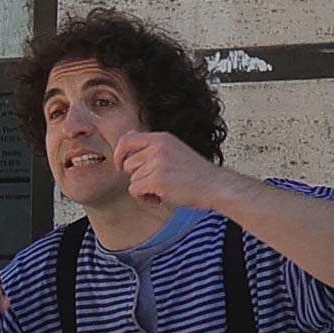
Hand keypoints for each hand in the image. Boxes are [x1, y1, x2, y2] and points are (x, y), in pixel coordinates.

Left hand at [109, 132, 243, 216]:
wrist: (215, 185)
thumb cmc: (195, 172)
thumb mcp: (174, 149)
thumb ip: (152, 145)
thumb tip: (128, 134)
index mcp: (162, 138)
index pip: (127, 139)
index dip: (119, 154)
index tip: (120, 165)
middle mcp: (158, 148)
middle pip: (128, 164)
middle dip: (138, 176)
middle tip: (157, 181)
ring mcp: (158, 163)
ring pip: (132, 180)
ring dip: (144, 189)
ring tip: (163, 189)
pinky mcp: (157, 180)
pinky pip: (135, 191)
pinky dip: (144, 198)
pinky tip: (160, 197)